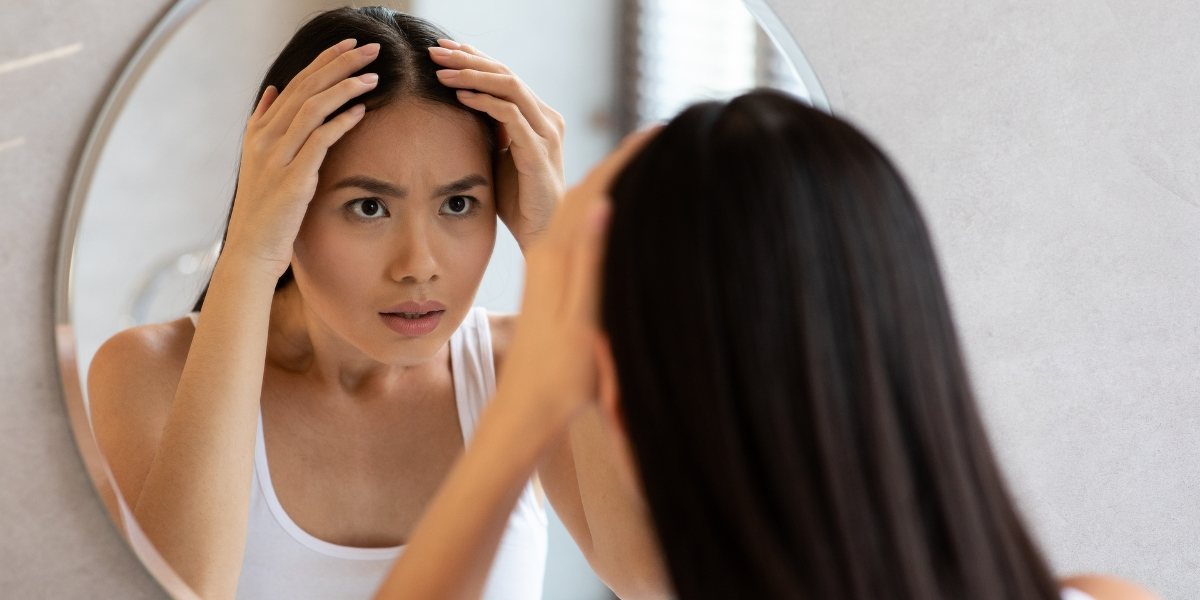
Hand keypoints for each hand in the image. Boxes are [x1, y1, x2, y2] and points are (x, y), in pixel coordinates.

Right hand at [222, 39, 379, 278]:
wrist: (252, 249)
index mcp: (259, 131)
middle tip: (369, 48)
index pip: (296, 83)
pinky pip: (318, 141)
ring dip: (344, 88)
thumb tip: (273, 92)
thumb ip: (265, 125)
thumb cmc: (265, 210)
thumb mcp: (259, 162)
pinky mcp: (292, 179)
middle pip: (306, 88)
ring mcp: (276, 157)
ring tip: (372, 75)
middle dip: (339, 64)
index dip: (323, 61)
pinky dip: (340, 122)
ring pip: (312, 108)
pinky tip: (360, 110)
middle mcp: (265, 139)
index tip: (348, 45)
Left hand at [429, 39, 565, 250]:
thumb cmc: (518, 197)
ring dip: (473, 75)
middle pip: (506, 74)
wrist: (541, 233)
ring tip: (442, 71)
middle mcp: (547, 118)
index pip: (505, 75)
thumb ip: (491, 130)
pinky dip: (485, 102)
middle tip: (436, 51)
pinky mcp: (538, 152)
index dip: (475, 59)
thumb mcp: (500, 155)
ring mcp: (546, 134)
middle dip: (469, 59)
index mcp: (539, 116)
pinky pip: (511, 116)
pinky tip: (461, 96)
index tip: (443, 50)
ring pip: (510, 87)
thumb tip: (460, 104)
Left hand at [496, 128, 659, 422]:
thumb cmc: (560, 377)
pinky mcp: (548, 280)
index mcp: (559, 257)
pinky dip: (597, 204)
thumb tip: (602, 203)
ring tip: (640, 158)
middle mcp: (549, 253)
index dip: (626, 157)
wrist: (525, 410)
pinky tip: (611, 207)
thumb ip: (590, 262)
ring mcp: (547, 266)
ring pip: (578, 206)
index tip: (657, 131)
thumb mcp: (582, 321)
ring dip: (607, 177)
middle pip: (586, 188)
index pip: (596, 190)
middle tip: (659, 134)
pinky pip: (574, 227)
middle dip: (620, 158)